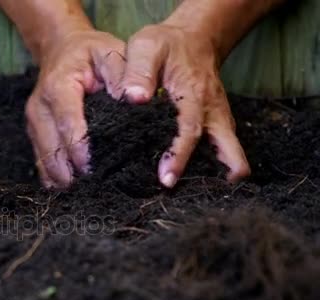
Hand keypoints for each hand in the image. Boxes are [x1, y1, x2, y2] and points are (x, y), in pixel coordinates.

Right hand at [26, 29, 125, 188]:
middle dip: (72, 173)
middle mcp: (39, 107)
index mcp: (58, 87)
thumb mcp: (111, 52)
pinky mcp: (34, 134)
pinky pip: (41, 164)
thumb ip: (123, 73)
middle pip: (51, 149)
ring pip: (44, 161)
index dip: (79, 149)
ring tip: (90, 194)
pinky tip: (76, 189)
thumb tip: (135, 100)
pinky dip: (57, 178)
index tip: (95, 168)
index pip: (67, 123)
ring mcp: (33, 123)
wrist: (61, 49)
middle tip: (98, 189)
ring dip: (64, 180)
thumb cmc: (90, 52)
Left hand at [118, 23, 250, 187]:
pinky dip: (213, 165)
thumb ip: (137, 70)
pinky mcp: (216, 124)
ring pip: (230, 153)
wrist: (194, 38)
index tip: (166, 178)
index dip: (180, 156)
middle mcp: (212, 110)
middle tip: (191, 196)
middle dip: (216, 175)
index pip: (189, 129)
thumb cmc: (166, 45)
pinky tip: (191, 179)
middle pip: (227, 149)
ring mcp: (218, 119)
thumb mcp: (146, 46)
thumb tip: (133, 98)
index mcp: (193, 94)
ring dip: (218, 173)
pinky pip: (222, 150)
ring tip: (191, 196)